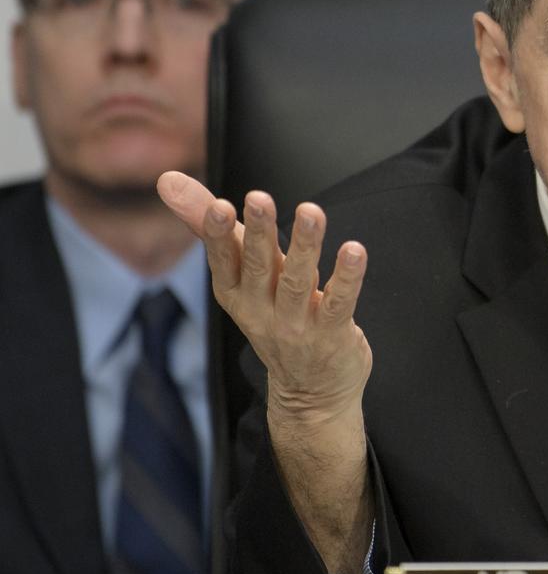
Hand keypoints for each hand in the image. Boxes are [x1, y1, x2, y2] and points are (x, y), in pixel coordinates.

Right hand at [157, 171, 371, 423]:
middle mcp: (260, 309)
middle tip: (258, 198)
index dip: (218, 234)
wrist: (310, 394)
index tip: (219, 204)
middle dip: (257, 233)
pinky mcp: (332, 335)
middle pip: (257, 267)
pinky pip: (339, 303)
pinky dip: (347, 278)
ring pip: (296, 282)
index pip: (222, 260)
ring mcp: (296, 326)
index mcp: (235, 292)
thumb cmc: (274, 316)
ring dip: (304, 246)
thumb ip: (212, 227)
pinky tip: (353, 250)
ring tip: (311, 211)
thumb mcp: (241, 274)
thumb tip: (167, 179)